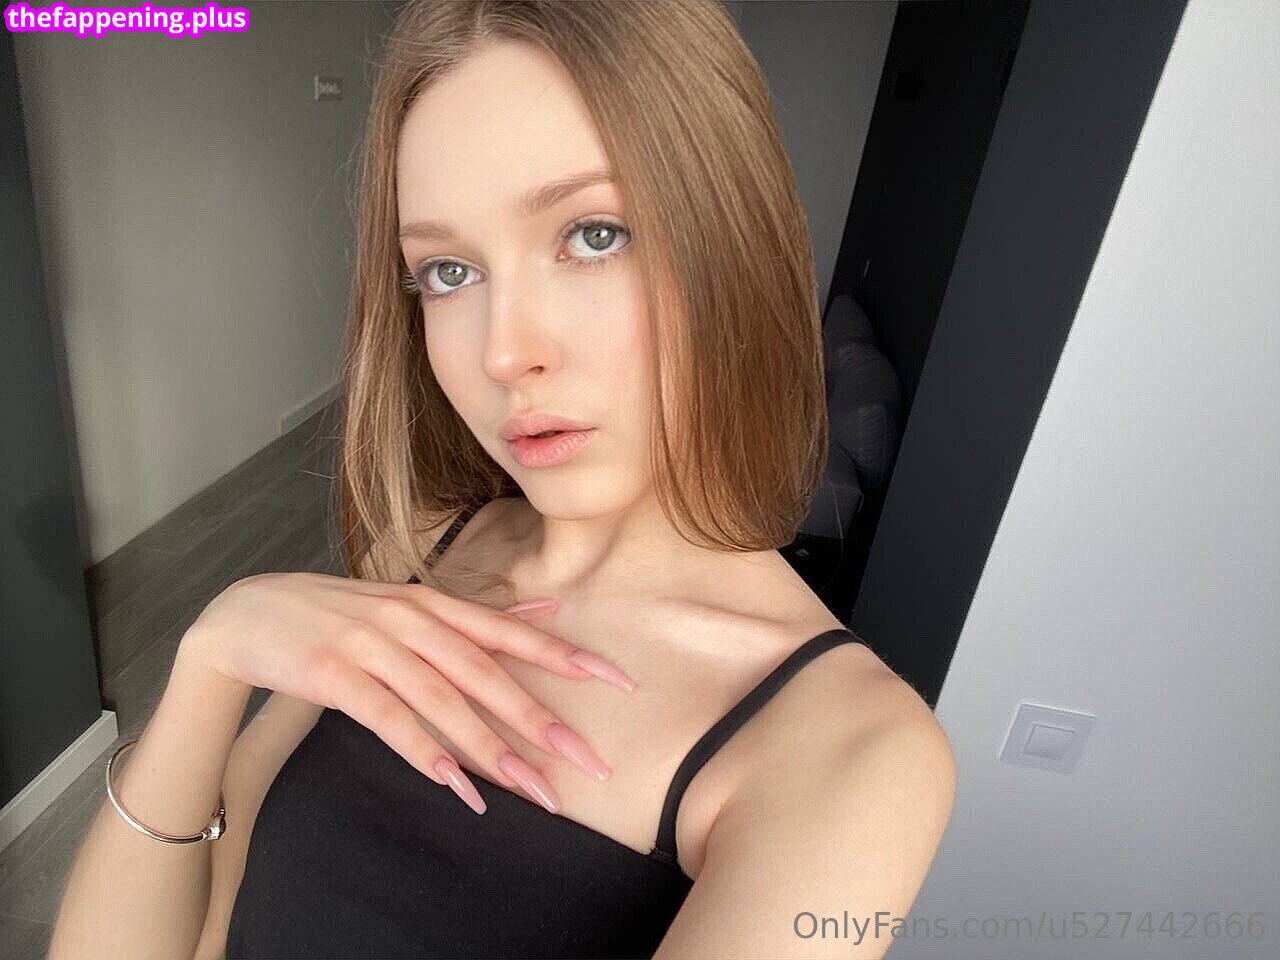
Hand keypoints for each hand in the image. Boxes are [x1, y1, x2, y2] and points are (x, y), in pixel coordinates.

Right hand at [179, 572, 634, 813]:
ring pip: (445, 702)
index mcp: (435, 604)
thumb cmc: (338, 613)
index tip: (617, 682)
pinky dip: (425, 752)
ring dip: (491, 750)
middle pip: (487, 674)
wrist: (246, 614)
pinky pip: (389, 720)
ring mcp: (372, 645)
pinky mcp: (335, 675)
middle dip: (541, 721)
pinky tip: (457, 786)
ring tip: (534, 790)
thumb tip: (548, 611)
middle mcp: (411, 620)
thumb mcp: (410, 602)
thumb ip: (480, 614)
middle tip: (586, 762)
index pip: (511, 633)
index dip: (566, 656)